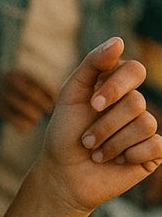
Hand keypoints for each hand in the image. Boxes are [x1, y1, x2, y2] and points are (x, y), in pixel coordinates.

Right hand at [0, 70, 54, 130]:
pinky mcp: (0, 111)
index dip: (53, 98)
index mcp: (23, 75)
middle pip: (40, 101)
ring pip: (32, 114)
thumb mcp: (20, 77)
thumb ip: (37, 85)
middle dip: (46, 108)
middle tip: (45, 112)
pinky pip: (21, 124)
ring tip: (33, 118)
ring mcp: (7, 97)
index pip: (47, 88)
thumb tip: (57, 101)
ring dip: (35, 118)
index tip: (53, 103)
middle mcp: (16, 84)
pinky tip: (24, 125)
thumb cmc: (6, 84)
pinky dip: (25, 127)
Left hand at [38, 38, 161, 213]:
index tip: (91, 105)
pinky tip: (117, 161)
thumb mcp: (71, 94)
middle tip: (86, 139)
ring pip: (145, 124)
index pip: (134, 70)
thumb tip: (119, 41)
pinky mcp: (152, 152)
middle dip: (105, 124)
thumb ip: (92, 64)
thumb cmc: (65, 134)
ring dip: (113, 142)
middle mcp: (134, 105)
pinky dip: (130, 154)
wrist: (63, 175)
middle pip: (136, 102)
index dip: (115, 87)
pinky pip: (156, 145)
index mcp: (117, 86)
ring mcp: (145, 128)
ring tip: (97, 153)